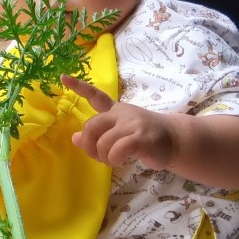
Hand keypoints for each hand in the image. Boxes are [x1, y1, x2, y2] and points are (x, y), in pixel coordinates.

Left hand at [63, 75, 178, 169]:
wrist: (175, 140)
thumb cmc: (145, 138)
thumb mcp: (119, 134)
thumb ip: (98, 134)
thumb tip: (75, 138)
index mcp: (115, 110)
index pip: (96, 96)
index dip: (79, 87)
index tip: (63, 78)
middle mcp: (122, 113)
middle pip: (91, 127)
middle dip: (90, 146)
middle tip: (99, 156)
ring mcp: (132, 124)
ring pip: (103, 143)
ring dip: (105, 158)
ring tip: (116, 160)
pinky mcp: (141, 138)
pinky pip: (117, 150)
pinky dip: (116, 160)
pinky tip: (123, 161)